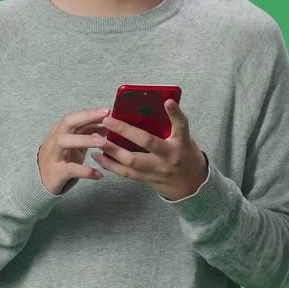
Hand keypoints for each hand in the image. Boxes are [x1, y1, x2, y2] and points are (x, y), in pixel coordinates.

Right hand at [38, 106, 109, 193]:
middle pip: (68, 123)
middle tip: (106, 117)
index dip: (90, 112)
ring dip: (85, 140)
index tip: (107, 110)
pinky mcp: (57, 172)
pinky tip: (99, 174)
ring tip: (103, 142)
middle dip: (86, 117)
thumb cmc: (61, 158)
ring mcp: (54, 155)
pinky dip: (86, 171)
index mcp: (60, 130)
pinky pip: (71, 169)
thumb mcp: (74, 143)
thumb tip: (106, 125)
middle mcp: (55, 139)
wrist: (42, 180)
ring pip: (66, 142)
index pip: (74, 117)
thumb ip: (87, 133)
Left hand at [93, 99, 207, 199]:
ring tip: (96, 139)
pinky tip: (98, 156)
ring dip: (112, 150)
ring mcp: (157, 170)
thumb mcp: (183, 139)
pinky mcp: (147, 179)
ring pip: (132, 161)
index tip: (167, 101)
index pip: (181, 125)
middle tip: (108, 120)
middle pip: (147, 142)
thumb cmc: (185, 155)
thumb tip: (147, 109)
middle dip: (125, 131)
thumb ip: (169, 127)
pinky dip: (110, 165)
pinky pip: (126, 173)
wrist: (191, 186)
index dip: (175, 113)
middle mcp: (170, 156)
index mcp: (181, 143)